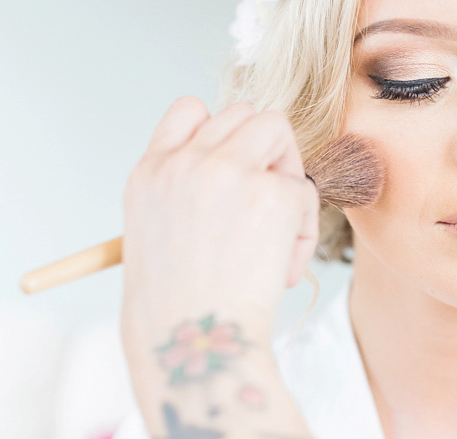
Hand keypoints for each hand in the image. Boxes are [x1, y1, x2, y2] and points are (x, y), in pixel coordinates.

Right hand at [119, 96, 320, 434]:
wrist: (195, 346)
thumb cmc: (179, 307)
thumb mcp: (155, 233)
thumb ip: (187, 190)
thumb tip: (243, 168)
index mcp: (150, 172)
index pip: (189, 110)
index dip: (218, 131)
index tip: (231, 167)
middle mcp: (185, 162)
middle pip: (242, 114)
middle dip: (261, 151)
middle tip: (262, 205)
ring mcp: (228, 171)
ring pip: (277, 128)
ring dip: (285, 171)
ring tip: (277, 227)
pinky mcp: (272, 193)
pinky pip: (306, 189)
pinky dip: (303, 229)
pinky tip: (281, 269)